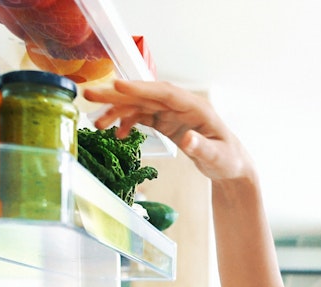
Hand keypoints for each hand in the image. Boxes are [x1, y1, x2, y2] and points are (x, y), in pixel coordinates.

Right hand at [81, 80, 253, 181]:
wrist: (229, 166)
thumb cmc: (228, 160)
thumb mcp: (218, 157)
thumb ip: (202, 148)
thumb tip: (187, 140)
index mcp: (195, 107)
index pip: (165, 93)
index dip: (141, 88)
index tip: (117, 85)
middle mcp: (181, 105)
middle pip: (146, 96)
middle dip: (118, 95)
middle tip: (90, 94)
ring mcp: (172, 113)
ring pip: (139, 105)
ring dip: (117, 111)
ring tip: (96, 123)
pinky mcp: (166, 122)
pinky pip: (142, 117)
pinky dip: (127, 123)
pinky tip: (116, 134)